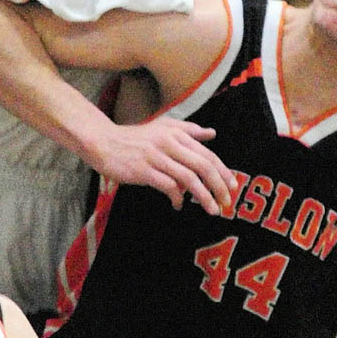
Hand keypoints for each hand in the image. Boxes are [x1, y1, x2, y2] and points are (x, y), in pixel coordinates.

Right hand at [93, 117, 236, 213]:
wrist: (104, 142)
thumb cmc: (135, 137)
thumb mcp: (162, 127)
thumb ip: (188, 130)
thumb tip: (212, 133)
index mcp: (176, 133)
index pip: (206, 153)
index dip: (222, 171)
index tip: (232, 187)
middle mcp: (168, 142)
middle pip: (202, 165)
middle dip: (218, 186)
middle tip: (226, 203)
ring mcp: (156, 156)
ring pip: (188, 178)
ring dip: (203, 196)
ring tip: (211, 210)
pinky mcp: (143, 171)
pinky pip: (168, 186)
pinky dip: (177, 198)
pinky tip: (179, 206)